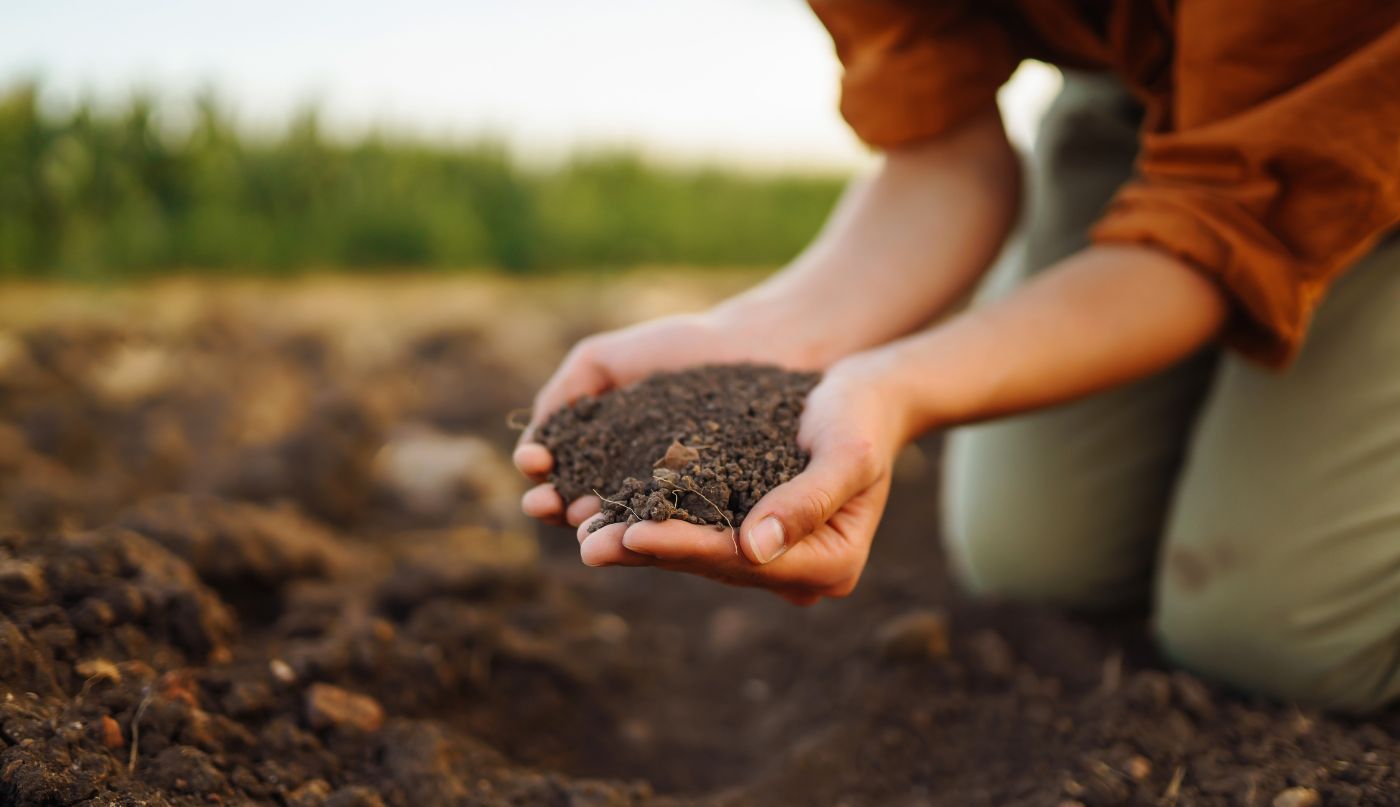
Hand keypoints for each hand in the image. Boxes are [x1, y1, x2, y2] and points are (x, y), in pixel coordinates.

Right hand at [514, 309, 818, 525]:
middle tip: (545, 504)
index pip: (562, 477)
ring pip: (627, 523)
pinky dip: (655, 528)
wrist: (757, 344)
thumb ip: (564, 393)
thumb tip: (532, 447)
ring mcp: (675, 503)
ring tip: (582, 522)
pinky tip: (635, 522)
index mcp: (605, 456)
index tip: (534, 465)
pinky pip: (682, 524)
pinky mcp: (716, 512)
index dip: (542, 477)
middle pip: (585, 508)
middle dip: (559, 508)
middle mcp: (635, 486)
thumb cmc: (682, 348)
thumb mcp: (604, 360)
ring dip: (598, 527)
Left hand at [575, 354, 910, 604]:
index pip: (742, 560)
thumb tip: (754, 549)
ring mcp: (772, 557)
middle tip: (587, 544)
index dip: (685, 547)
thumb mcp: (846, 452)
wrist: (866, 397)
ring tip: (582, 532)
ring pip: (695, 554)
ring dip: (638, 543)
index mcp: (831, 565)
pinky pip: (694, 532)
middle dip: (647, 551)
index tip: (632, 533)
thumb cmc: (862, 417)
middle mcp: (798, 573)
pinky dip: (651, 521)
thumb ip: (807, 500)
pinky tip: (605, 512)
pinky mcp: (748, 532)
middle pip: (711, 565)